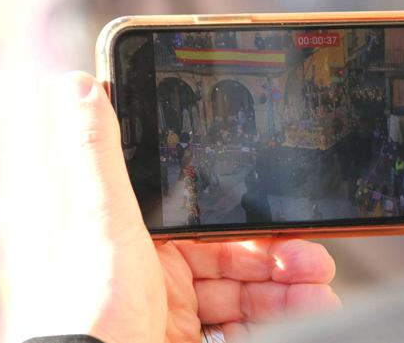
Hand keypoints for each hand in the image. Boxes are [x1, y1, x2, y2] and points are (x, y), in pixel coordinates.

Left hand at [0, 72, 337, 342]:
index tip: (293, 224)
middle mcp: (160, 278)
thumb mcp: (103, 223)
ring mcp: (175, 315)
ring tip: (321, 296)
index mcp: (143, 242)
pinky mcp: (187, 341)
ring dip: (288, 294)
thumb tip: (83, 86)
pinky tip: (303, 315)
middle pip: (238, 263)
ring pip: (246, 297)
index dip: (256, 226)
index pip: (214, 227)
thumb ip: (100, 155)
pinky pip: (240, 327)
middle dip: (284, 262)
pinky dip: (274, 321)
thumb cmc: (94, 308)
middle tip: (318, 263)